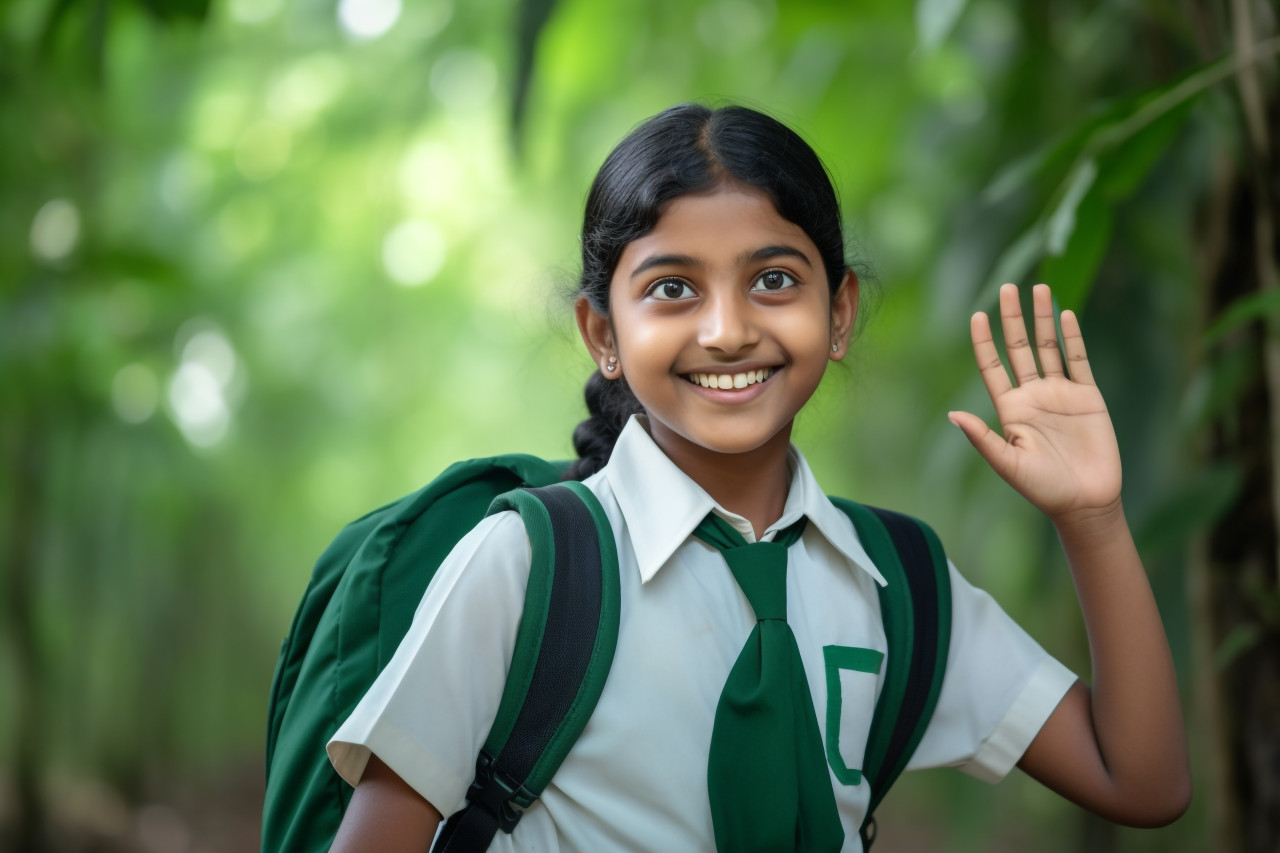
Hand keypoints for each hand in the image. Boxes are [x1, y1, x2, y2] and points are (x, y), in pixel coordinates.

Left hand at [949, 283, 1121, 521]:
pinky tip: (1065, 314)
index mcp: (1010, 409)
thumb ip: (982, 438)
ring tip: (1039, 288)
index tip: (976, 315)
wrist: (1085, 502)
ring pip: (1049, 347)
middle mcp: (1033, 396)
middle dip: (1012, 318)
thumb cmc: (1043, 488)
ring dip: (1043, 319)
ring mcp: (1060, 394)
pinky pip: (1078, 360)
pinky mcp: (1087, 397)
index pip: (993, 367)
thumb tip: (953, 414)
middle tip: (1008, 287)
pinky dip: (1072, 337)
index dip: (983, 342)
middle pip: (1019, 348)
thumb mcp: (1007, 464)